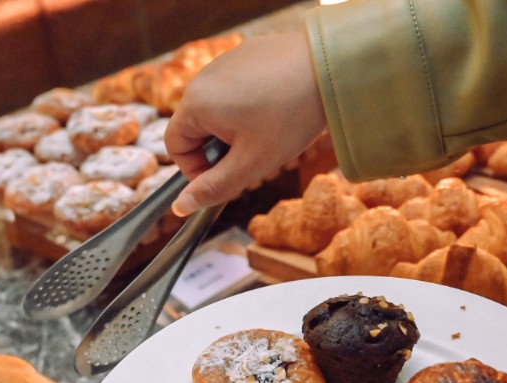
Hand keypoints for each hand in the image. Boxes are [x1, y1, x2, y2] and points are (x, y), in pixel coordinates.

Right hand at [165, 31, 326, 215]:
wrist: (331, 70)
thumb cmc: (290, 117)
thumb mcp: (250, 164)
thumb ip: (213, 188)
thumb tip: (179, 207)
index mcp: (195, 104)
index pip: (174, 146)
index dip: (196, 170)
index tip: (226, 176)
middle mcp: (202, 77)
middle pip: (196, 126)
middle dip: (219, 148)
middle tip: (254, 155)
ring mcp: (224, 61)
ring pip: (217, 107)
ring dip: (234, 126)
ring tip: (269, 130)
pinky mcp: (246, 52)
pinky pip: (236, 86)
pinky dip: (249, 102)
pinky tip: (277, 106)